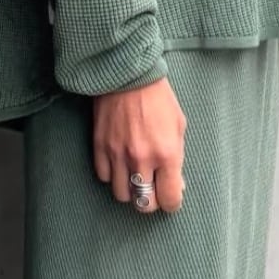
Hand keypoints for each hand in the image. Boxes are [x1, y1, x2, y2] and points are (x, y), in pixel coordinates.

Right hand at [91, 76, 186, 213]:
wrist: (127, 74)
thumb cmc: (158, 97)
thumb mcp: (178, 125)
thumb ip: (177, 158)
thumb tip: (176, 185)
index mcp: (167, 153)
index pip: (169, 199)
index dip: (172, 203)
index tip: (171, 198)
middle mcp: (142, 158)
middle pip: (144, 204)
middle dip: (151, 201)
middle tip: (153, 190)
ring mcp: (118, 154)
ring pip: (121, 195)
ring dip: (130, 190)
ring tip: (135, 176)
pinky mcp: (99, 147)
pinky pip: (104, 177)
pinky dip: (113, 175)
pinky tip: (119, 163)